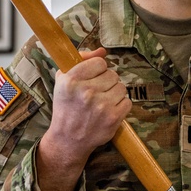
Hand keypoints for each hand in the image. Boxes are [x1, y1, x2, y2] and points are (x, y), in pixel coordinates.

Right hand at [41, 48, 130, 174]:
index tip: (93, 79)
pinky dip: (120, 106)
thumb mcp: (63, 81)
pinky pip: (127, 102)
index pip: (100, 63)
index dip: (98, 70)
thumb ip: (81, 61)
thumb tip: (102, 51)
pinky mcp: (113, 118)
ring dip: (114, 94)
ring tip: (103, 103)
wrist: (68, 140)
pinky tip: (109, 111)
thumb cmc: (66, 108)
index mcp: (71, 80)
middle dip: (107, 82)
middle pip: (112, 74)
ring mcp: (101, 105)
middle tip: (97, 93)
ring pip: (121, 87)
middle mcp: (86, 91)